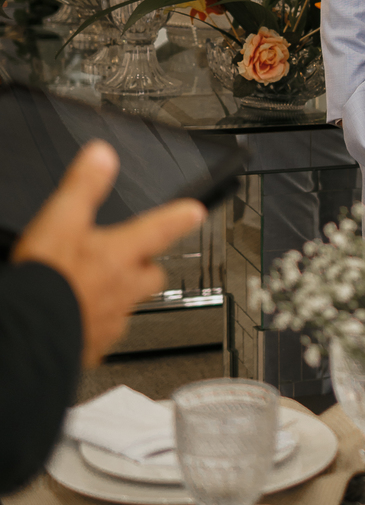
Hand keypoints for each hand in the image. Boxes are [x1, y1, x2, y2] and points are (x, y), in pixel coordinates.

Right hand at [12, 141, 204, 365]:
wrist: (28, 335)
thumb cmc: (47, 282)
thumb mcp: (60, 221)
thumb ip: (84, 187)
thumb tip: (102, 156)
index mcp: (119, 255)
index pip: (159, 230)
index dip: (179, 218)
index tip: (195, 212)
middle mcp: (123, 290)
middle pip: (152, 275)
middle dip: (148, 265)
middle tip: (139, 257)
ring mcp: (110, 321)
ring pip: (129, 306)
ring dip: (120, 296)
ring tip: (100, 288)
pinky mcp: (94, 347)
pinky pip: (104, 334)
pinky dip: (95, 324)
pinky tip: (78, 317)